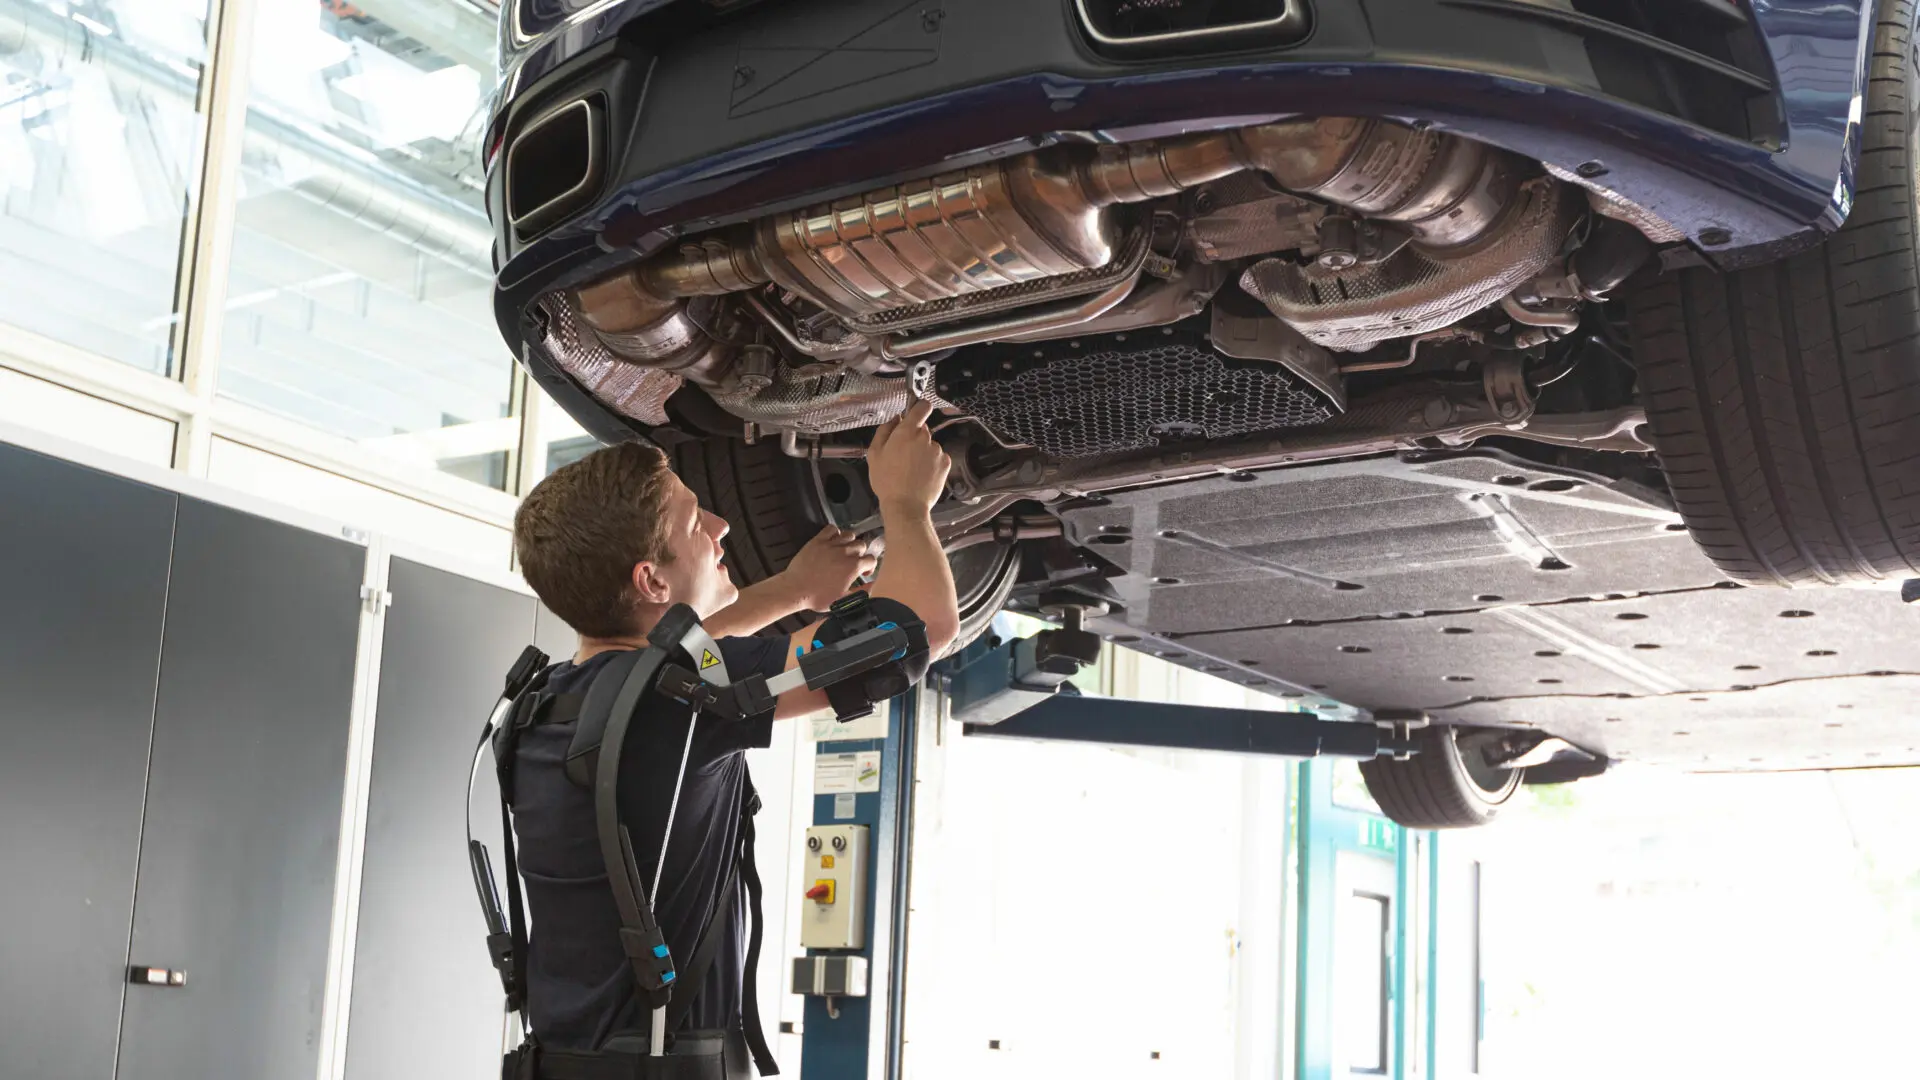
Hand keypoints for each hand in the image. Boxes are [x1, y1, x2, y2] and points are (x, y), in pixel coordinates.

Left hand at [781, 525, 878, 611]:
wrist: (795, 590)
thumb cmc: (816, 597)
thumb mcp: (843, 600)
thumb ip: (862, 592)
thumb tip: (872, 587)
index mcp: (852, 568)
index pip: (871, 559)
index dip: (870, 566)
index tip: (863, 571)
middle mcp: (844, 553)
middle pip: (862, 544)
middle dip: (860, 553)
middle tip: (853, 562)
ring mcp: (830, 545)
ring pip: (849, 534)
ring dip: (849, 542)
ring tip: (844, 551)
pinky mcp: (818, 541)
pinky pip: (832, 529)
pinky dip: (835, 532)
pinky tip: (833, 541)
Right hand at [866, 399, 950, 515]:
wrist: (906, 505)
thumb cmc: (887, 481)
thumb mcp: (874, 454)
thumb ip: (884, 430)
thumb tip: (895, 419)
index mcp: (906, 432)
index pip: (922, 407)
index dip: (919, 408)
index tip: (916, 412)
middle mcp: (925, 438)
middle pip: (922, 429)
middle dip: (914, 437)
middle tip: (902, 455)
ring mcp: (937, 450)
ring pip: (930, 445)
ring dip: (923, 452)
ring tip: (911, 469)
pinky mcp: (945, 463)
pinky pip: (938, 457)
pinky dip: (931, 463)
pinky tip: (921, 474)